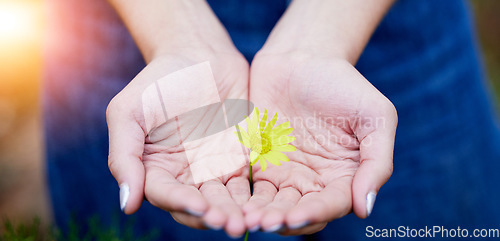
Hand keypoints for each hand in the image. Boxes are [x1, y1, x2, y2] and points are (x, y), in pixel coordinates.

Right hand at [106, 49, 250, 237]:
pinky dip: (254, 197)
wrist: (201, 56)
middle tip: (231, 224)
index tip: (201, 208)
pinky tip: (264, 203)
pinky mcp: (238, 161)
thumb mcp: (129, 111)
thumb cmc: (159, 80)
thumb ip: (124, 156)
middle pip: (197, 206)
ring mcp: (212, 170)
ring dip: (236, 213)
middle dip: (214, 217)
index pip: (165, 195)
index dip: (182, 204)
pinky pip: (246, 184)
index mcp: (153, 168)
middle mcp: (182, 175)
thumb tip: (127, 206)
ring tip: (250, 221)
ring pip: (224, 201)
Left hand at [243, 52, 396, 234]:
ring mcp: (285, 173)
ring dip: (261, 215)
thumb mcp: (375, 116)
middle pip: (299, 212)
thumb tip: (364, 208)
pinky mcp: (259, 162)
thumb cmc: (343, 83)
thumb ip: (377, 162)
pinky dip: (243, 198)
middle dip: (282, 220)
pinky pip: (250, 186)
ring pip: (273, 205)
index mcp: (344, 175)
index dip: (314, 213)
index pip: (332, 204)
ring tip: (247, 218)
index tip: (295, 216)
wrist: (302, 57)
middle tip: (264, 223)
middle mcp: (314, 180)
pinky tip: (234, 202)